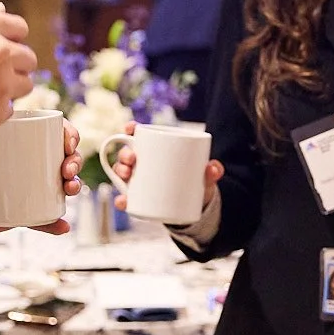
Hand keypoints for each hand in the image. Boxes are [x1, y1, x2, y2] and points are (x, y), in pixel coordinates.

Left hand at [0, 120, 84, 236]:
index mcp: (12, 143)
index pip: (46, 133)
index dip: (65, 135)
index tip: (67, 142)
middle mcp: (24, 164)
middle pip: (59, 158)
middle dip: (73, 161)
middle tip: (67, 170)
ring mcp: (25, 189)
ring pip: (57, 186)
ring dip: (72, 187)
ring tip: (69, 191)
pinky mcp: (20, 213)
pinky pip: (42, 218)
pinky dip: (54, 223)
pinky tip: (62, 226)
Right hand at [106, 120, 223, 215]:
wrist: (194, 206)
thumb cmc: (196, 182)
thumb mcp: (205, 176)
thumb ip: (212, 171)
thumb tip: (213, 168)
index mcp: (156, 150)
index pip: (139, 135)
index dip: (130, 129)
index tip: (131, 128)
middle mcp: (142, 163)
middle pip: (126, 153)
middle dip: (124, 154)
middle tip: (132, 159)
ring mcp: (138, 181)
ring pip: (122, 173)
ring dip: (120, 172)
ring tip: (127, 175)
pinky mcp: (138, 199)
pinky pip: (125, 198)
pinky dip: (121, 200)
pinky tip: (122, 201)